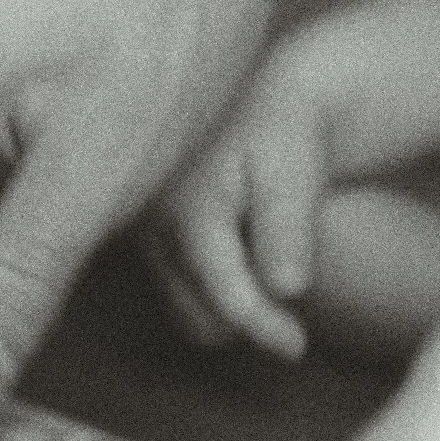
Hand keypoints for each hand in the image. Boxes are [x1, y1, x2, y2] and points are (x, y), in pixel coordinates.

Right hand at [146, 11, 397, 362]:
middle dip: (248, 318)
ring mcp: (142, 234)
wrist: (260, 92)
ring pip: (187, 309)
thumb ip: (288, 225)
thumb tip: (288, 288)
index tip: (298, 347)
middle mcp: (151, 225)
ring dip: (230, 305)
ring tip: (271, 267)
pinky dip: (215, 288)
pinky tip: (245, 254)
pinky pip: (180, 290)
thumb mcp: (296, 167)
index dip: (264, 327)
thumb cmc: (287, 129)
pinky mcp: (144, 237)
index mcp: (188, 208)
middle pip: (200, 315)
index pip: (223, 296)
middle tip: (293, 309)